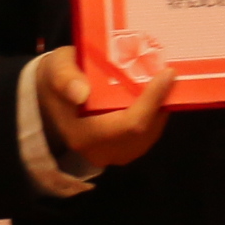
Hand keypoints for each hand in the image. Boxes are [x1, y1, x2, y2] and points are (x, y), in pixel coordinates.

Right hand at [36, 48, 172, 173]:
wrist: (54, 97)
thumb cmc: (59, 78)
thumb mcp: (56, 69)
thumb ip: (65, 78)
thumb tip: (81, 92)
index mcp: (83, 134)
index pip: (128, 124)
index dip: (151, 101)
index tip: (167, 74)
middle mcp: (99, 151)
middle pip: (144, 132)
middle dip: (161, 103)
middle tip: (170, 74)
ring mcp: (112, 155)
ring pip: (149, 135)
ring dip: (161, 109)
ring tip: (165, 82)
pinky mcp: (122, 151)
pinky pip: (147, 136)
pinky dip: (155, 116)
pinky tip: (156, 96)